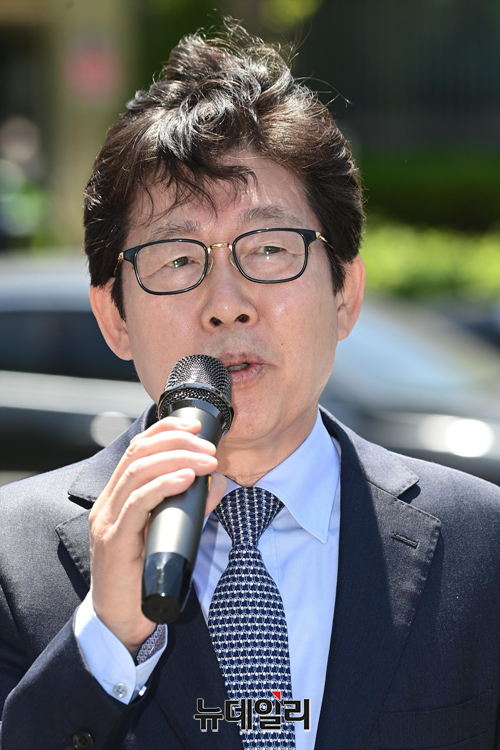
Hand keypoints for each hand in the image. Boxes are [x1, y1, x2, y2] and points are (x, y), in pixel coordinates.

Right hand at [88, 416, 226, 653]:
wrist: (123, 621)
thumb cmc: (147, 575)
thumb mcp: (174, 531)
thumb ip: (193, 505)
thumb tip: (220, 482)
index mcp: (118, 495)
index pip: (138, 447)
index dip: (166, 430)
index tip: (196, 427)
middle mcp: (108, 502)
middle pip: (139, 453)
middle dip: (178, 442)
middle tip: (210, 449)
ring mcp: (107, 520)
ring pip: (138, 471)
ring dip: (178, 460)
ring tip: (207, 462)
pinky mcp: (114, 541)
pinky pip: (137, 503)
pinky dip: (164, 485)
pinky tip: (186, 479)